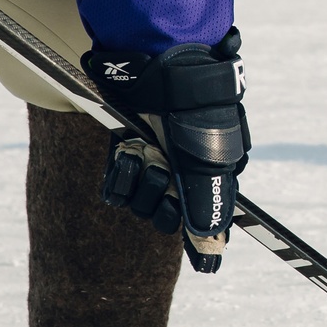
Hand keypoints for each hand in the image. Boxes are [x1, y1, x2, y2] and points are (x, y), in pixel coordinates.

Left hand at [84, 29, 247, 271]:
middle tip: (163, 174)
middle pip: (166, 216)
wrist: (162, 68)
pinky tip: (127, 154)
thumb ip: (208, 201)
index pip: (204, 221)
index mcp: (210, 173)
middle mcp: (181, 172)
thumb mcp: (208, 156)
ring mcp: (153, 162)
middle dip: (161, 200)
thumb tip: (210, 239)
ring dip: (140, 183)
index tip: (202, 258)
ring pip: (140, 203)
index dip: (199, 237)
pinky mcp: (126, 152)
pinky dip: (120, 175)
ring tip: (145, 154)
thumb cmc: (195, 110)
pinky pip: (117, 188)